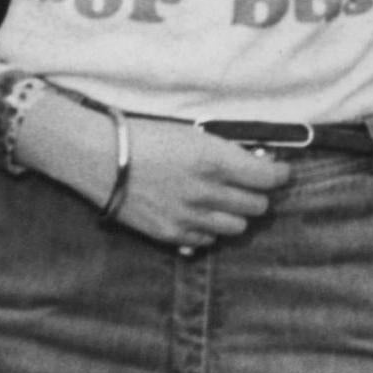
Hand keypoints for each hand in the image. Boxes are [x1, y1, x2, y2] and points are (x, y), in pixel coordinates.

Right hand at [20, 97, 289, 248]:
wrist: (94, 155)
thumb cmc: (140, 135)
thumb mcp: (188, 133)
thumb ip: (224, 151)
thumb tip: (255, 162)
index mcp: (214, 161)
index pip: (269, 178)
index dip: (279, 174)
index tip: (276, 170)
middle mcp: (208, 193)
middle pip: (258, 206)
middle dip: (257, 193)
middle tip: (246, 184)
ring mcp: (190, 217)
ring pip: (238, 227)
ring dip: (235, 213)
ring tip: (220, 200)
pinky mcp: (172, 234)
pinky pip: (209, 239)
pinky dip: (210, 227)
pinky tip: (197, 212)